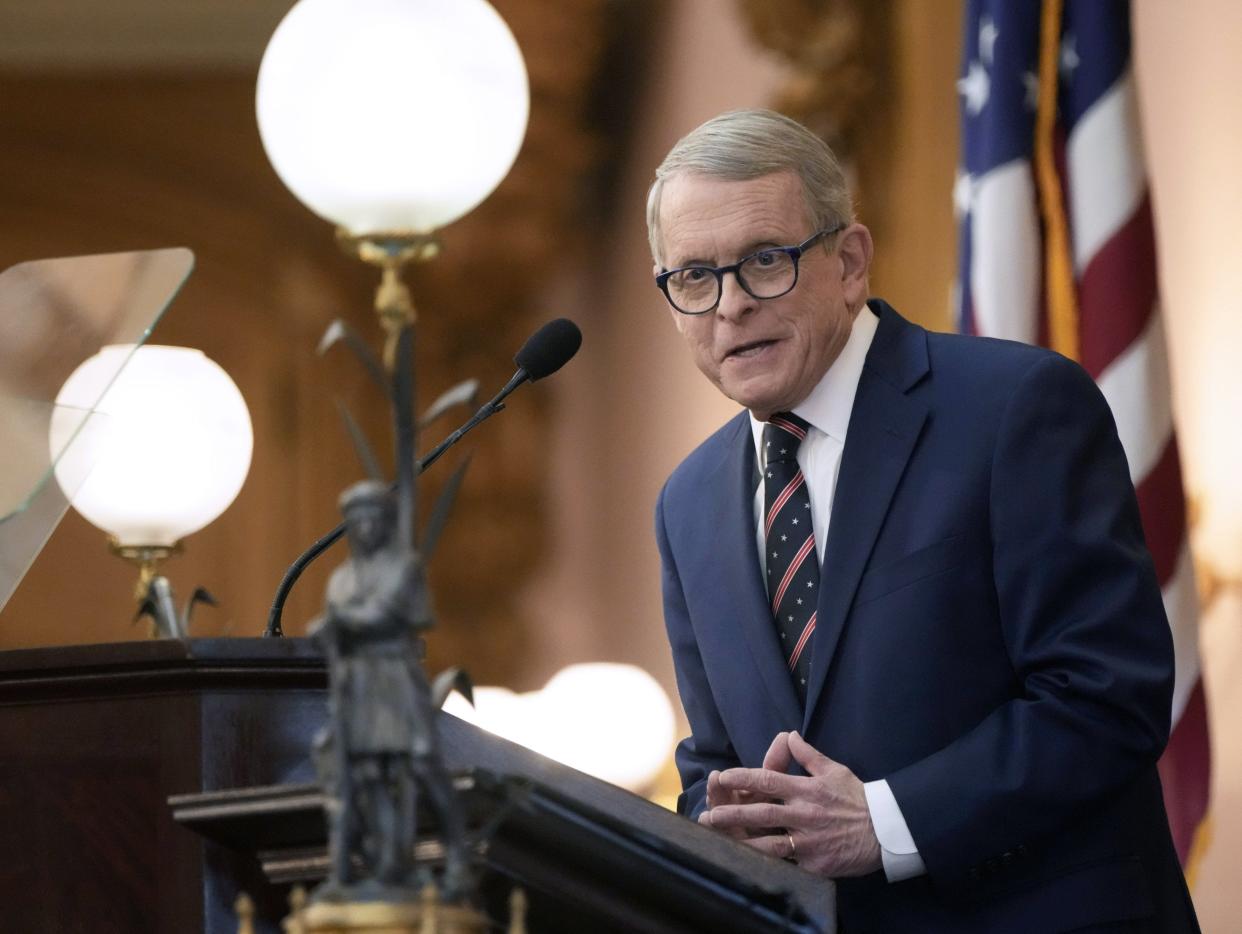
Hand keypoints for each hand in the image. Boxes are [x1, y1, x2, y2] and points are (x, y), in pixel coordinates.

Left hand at [705, 731, 881, 877]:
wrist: (885, 831)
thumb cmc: (857, 798)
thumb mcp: (833, 770)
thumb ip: (807, 754)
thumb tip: (788, 734)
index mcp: (806, 789)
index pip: (769, 779)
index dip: (743, 777)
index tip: (723, 776)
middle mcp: (804, 814)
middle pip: (762, 812)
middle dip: (733, 814)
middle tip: (708, 815)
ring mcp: (808, 841)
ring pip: (769, 843)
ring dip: (741, 842)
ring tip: (718, 842)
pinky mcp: (814, 863)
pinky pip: (786, 864)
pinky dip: (766, 865)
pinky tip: (744, 866)